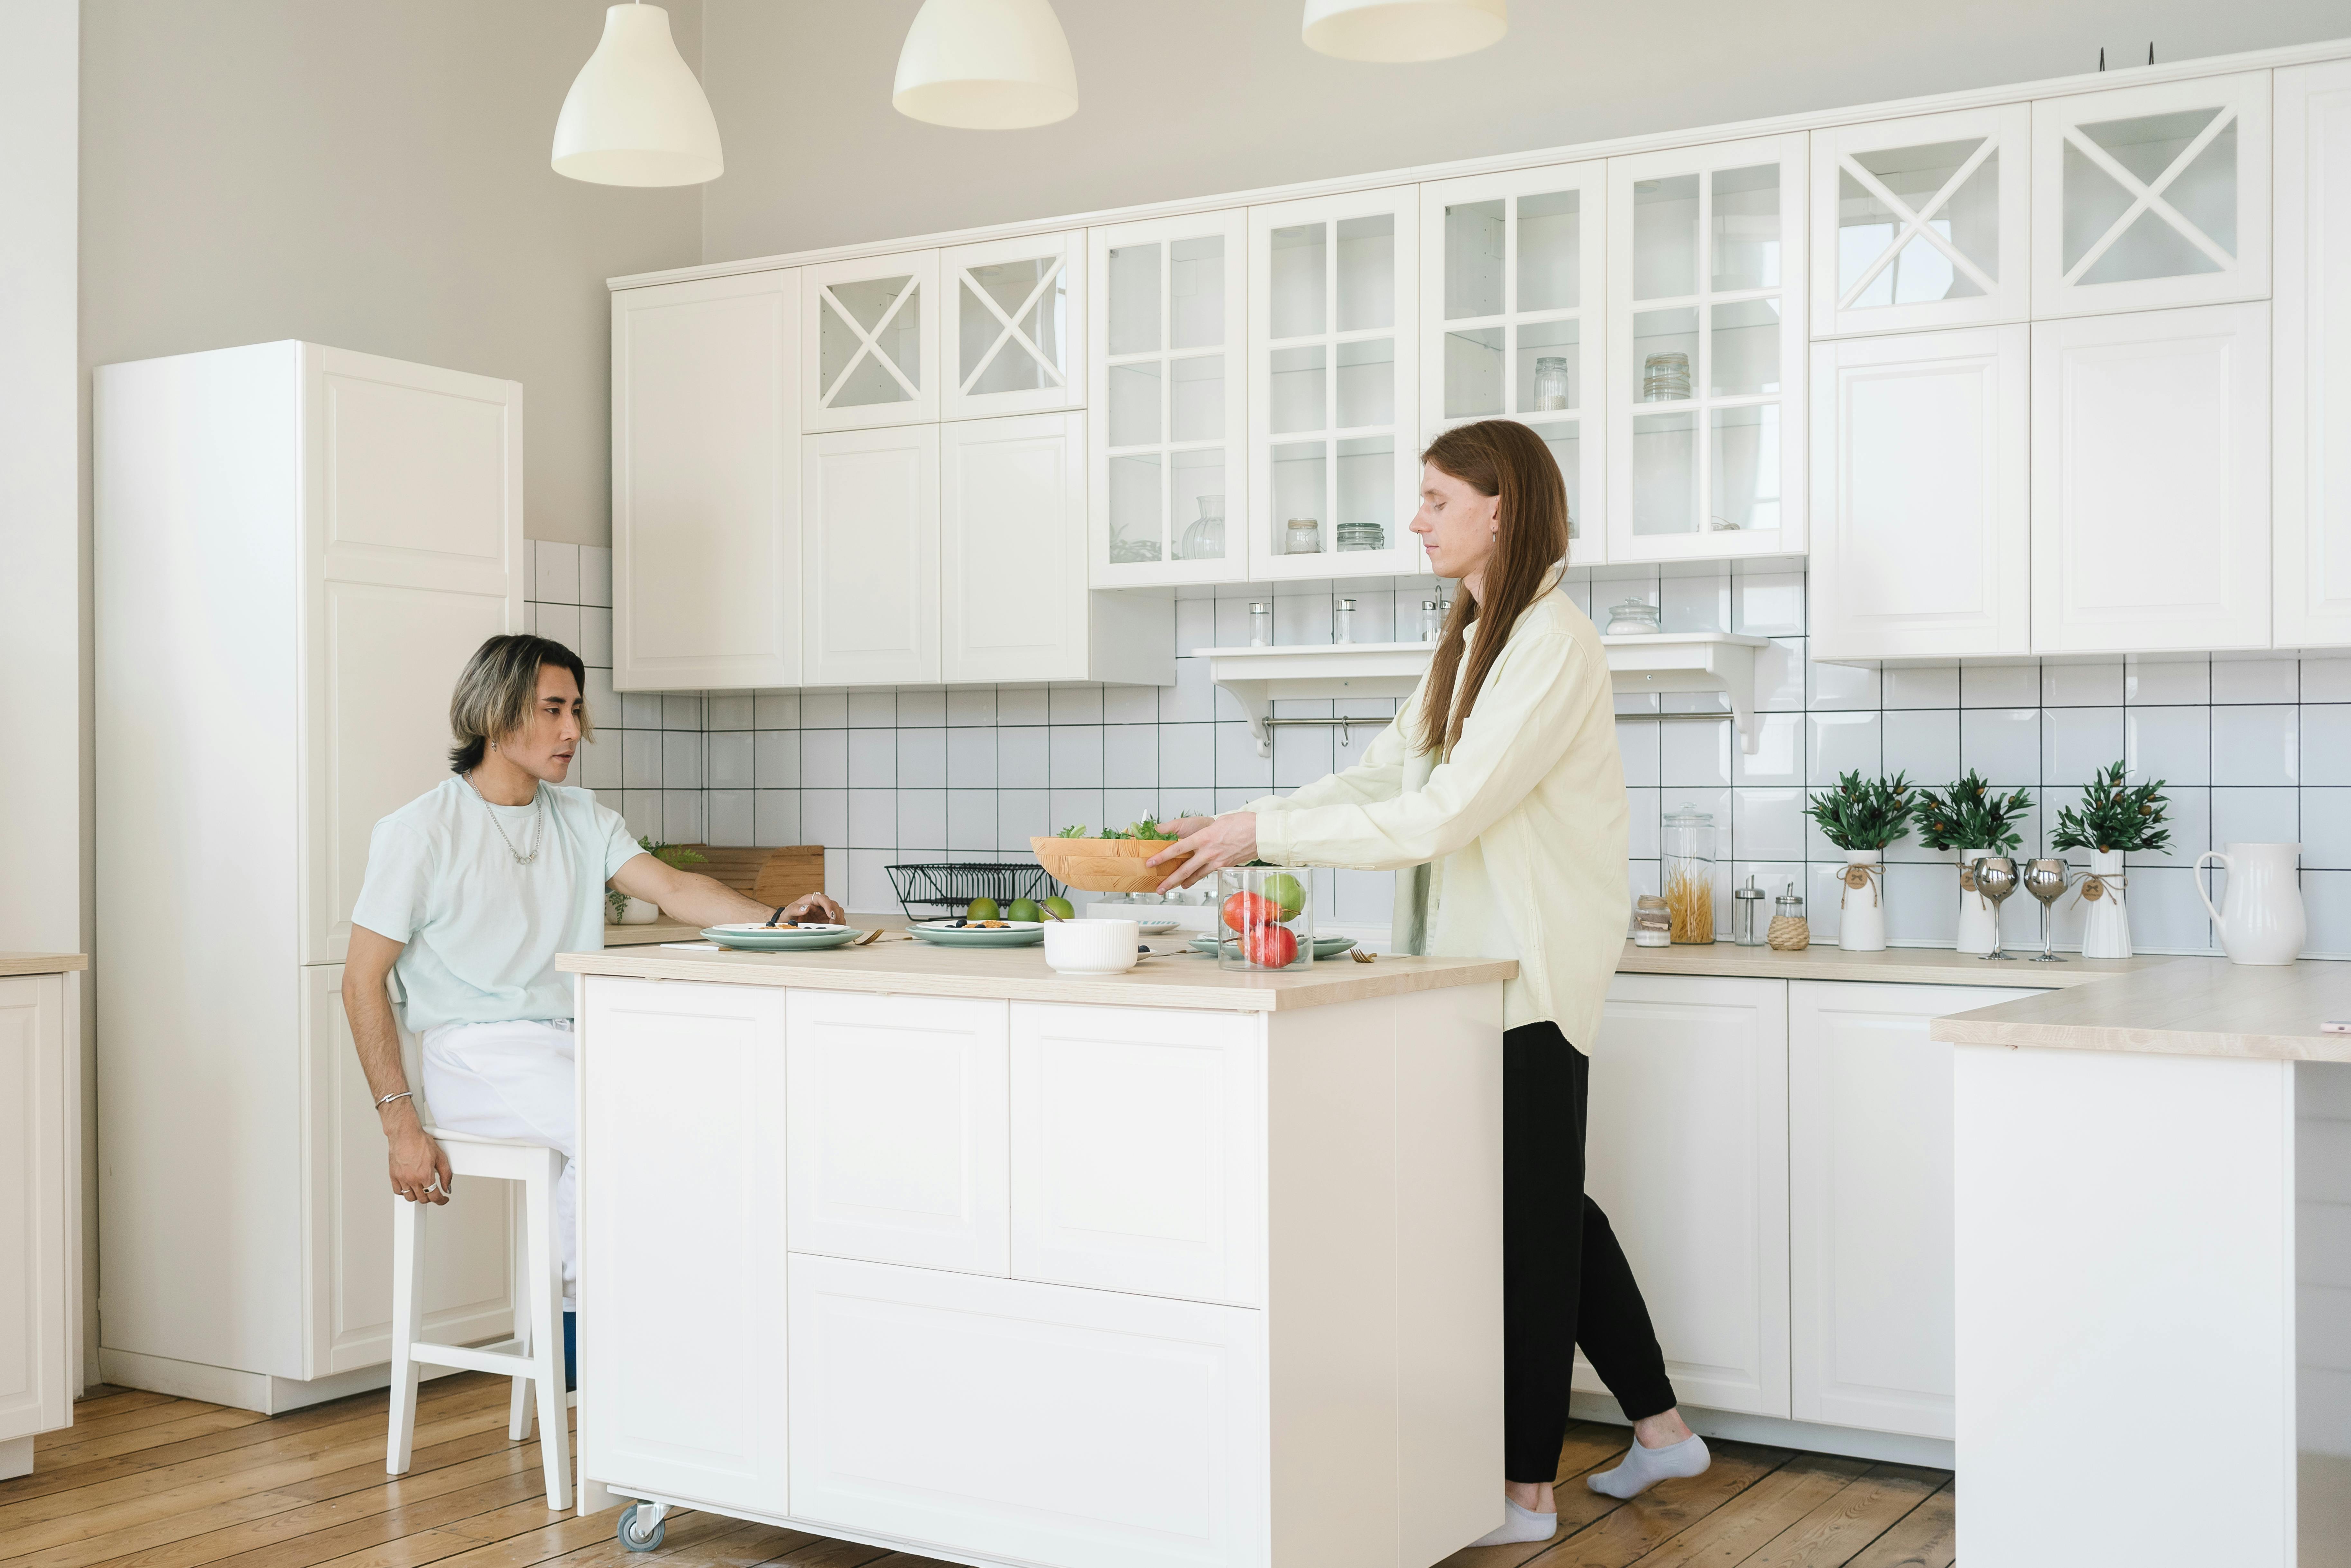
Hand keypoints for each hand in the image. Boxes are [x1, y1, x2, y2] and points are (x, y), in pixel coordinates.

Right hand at [386, 1112, 452, 1204]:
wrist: (405, 1134)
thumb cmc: (420, 1142)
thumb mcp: (440, 1157)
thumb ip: (446, 1174)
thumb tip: (447, 1187)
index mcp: (425, 1175)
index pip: (434, 1196)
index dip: (441, 1201)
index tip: (443, 1200)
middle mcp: (412, 1179)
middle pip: (422, 1199)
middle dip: (430, 1197)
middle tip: (433, 1192)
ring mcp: (401, 1178)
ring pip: (410, 1197)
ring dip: (417, 1196)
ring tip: (422, 1190)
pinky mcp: (393, 1176)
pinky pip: (398, 1191)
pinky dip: (404, 1192)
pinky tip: (409, 1187)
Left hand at [781, 891, 845, 922]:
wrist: (788, 923)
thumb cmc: (788, 916)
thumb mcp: (788, 912)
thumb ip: (795, 909)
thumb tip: (805, 908)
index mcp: (810, 900)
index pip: (822, 899)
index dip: (828, 906)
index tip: (830, 914)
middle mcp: (819, 905)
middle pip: (833, 904)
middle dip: (835, 914)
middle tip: (833, 924)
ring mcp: (824, 912)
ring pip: (838, 911)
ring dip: (839, 919)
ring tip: (835, 927)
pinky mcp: (826, 920)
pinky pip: (837, 919)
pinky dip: (839, 924)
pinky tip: (835, 928)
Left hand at [1145, 813, 1260, 892]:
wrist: (1262, 833)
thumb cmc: (1242, 823)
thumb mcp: (1218, 822)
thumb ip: (1200, 829)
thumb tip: (1187, 833)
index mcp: (1204, 838)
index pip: (1177, 849)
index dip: (1162, 857)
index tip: (1151, 863)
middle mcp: (1208, 852)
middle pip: (1184, 869)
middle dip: (1169, 880)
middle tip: (1159, 888)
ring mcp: (1217, 861)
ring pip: (1195, 875)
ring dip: (1182, 883)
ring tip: (1172, 888)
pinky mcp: (1224, 866)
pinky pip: (1207, 873)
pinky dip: (1197, 878)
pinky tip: (1191, 882)